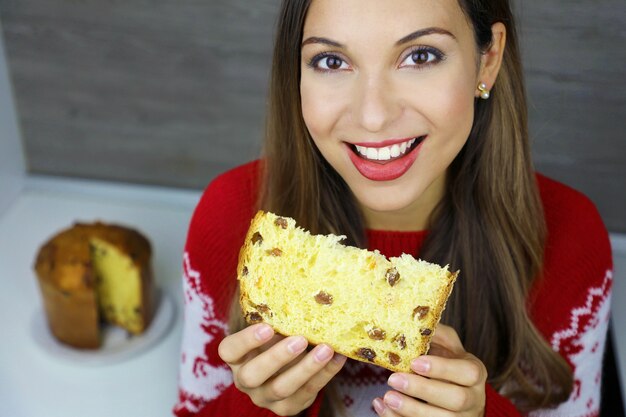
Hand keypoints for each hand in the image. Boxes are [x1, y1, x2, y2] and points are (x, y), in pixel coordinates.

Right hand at [218, 323, 346, 415]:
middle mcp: (245, 380)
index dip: (246, 340)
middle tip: (300, 340)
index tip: (267, 326)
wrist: (282, 370)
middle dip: (277, 358)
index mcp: (236, 357)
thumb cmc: (274, 339)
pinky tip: (338, 357)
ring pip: (282, 388)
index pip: (230, 350)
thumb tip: (300, 283)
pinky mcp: (287, 408)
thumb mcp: (269, 328)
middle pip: (253, 374)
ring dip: (306, 368)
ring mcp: (265, 397)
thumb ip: (275, 315)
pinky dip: (325, 374)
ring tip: (326, 349)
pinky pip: (307, 393)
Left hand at [372, 324, 486, 416]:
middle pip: (455, 399)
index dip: (442, 368)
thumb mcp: (447, 347)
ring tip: (387, 397)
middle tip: (394, 379)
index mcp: (475, 374)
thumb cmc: (448, 365)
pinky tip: (382, 407)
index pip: (468, 373)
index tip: (415, 362)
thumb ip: (436, 334)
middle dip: (423, 390)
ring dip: (411, 410)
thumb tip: (414, 320)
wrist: (456, 394)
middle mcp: (473, 399)